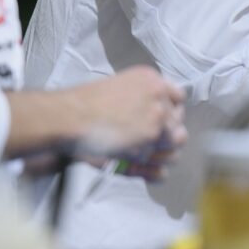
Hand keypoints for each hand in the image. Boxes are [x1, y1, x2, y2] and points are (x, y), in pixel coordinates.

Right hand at [67, 65, 186, 158]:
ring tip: (144, 156)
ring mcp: (159, 115)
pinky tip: (141, 168)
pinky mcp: (153, 136)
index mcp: (151, 79)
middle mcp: (159, 94)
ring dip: (163, 151)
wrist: (70, 117)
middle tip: (148, 143)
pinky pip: (162, 159)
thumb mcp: (119, 89)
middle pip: (178, 120)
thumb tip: (162, 119)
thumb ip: (143, 99)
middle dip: (166, 132)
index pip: (177, 97)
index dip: (170, 112)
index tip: (163, 122)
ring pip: (177, 140)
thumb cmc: (85, 105)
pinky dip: (153, 169)